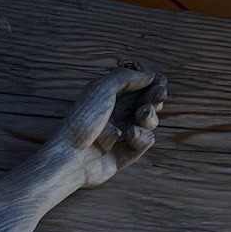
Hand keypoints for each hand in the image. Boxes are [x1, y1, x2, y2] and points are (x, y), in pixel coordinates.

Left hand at [53, 67, 166, 186]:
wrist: (71, 155)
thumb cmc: (83, 119)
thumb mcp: (103, 88)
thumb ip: (127, 77)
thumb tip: (150, 76)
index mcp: (109, 98)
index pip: (138, 87)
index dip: (152, 83)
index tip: (159, 80)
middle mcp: (115, 115)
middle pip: (147, 102)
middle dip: (156, 97)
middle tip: (158, 95)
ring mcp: (120, 136)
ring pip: (149, 122)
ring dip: (150, 116)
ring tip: (141, 115)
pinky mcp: (124, 155)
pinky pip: (144, 142)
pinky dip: (141, 136)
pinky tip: (129, 135)